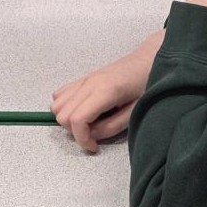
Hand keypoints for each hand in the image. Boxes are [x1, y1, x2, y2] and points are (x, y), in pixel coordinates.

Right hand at [51, 32, 162, 154]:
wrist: (150, 59)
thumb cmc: (148, 84)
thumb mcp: (136, 111)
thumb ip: (112, 126)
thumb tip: (92, 136)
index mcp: (104, 91)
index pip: (77, 120)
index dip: (82, 139)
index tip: (94, 147)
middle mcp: (88, 84)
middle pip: (62, 114)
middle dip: (75, 131)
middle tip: (94, 135)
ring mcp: (83, 80)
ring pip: (57, 105)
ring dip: (68, 120)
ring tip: (89, 124)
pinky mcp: (83, 79)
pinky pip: (61, 95)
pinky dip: (65, 107)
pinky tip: (83, 112)